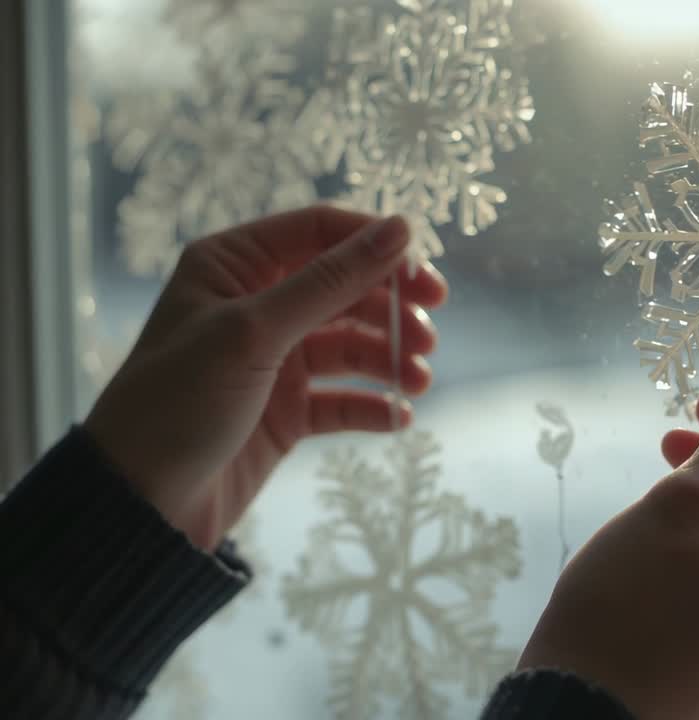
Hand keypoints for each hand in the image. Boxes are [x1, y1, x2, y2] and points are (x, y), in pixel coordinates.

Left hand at [84, 207, 446, 549]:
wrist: (139, 505)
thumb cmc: (178, 403)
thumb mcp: (253, 333)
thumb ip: (331, 282)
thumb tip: (401, 230)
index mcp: (233, 265)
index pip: (320, 232)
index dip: (375, 247)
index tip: (424, 277)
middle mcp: (256, 304)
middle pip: (345, 288)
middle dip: (390, 310)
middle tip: (429, 335)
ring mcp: (273, 359)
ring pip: (351, 344)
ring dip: (390, 359)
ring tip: (418, 382)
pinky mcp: (286, 411)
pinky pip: (344, 397)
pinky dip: (373, 405)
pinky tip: (397, 418)